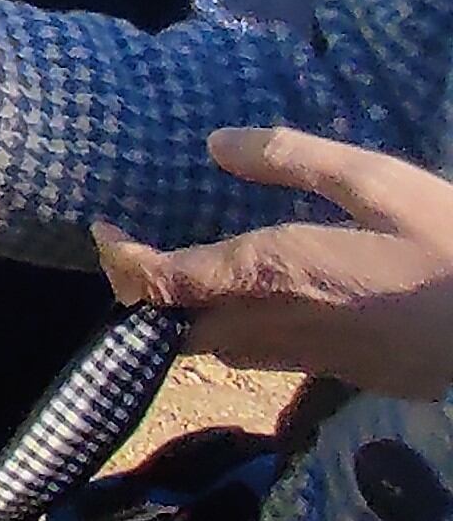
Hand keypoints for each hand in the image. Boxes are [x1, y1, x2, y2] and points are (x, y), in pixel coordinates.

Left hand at [94, 128, 452, 399]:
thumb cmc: (450, 245)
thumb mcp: (375, 181)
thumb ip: (291, 159)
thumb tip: (215, 143)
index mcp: (269, 273)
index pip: (162, 282)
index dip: (120, 261)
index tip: (102, 229)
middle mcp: (273, 326)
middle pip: (179, 327)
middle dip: (147, 296)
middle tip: (137, 255)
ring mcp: (310, 361)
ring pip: (220, 349)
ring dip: (191, 318)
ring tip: (189, 274)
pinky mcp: (344, 378)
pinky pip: (267, 358)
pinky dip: (239, 331)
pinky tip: (262, 299)